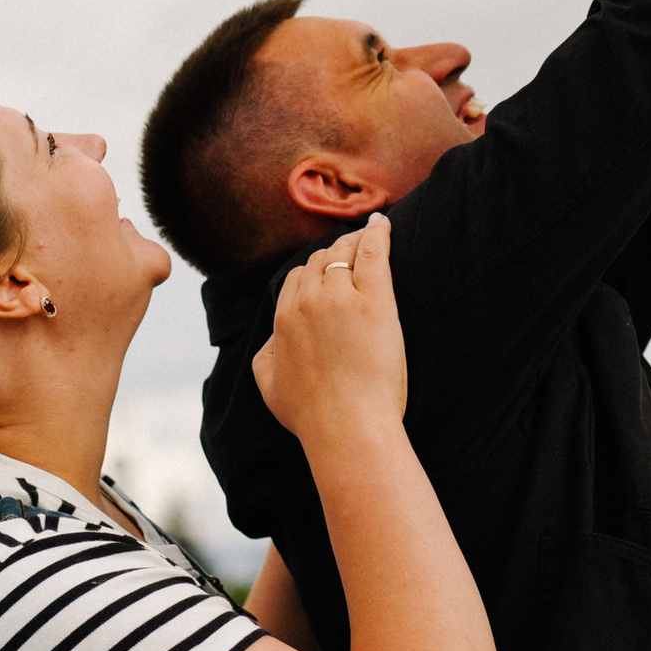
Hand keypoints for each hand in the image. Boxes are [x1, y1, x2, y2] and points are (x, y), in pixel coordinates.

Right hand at [252, 214, 402, 448]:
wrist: (347, 428)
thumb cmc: (312, 415)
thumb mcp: (269, 385)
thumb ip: (266, 354)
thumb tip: (273, 340)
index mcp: (284, 318)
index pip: (297, 278)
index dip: (315, 273)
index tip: (330, 272)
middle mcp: (309, 300)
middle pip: (321, 261)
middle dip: (335, 253)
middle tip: (353, 251)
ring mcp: (342, 297)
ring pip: (345, 253)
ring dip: (355, 242)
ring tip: (369, 236)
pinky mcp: (375, 301)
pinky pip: (374, 253)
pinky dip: (378, 233)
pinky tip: (384, 222)